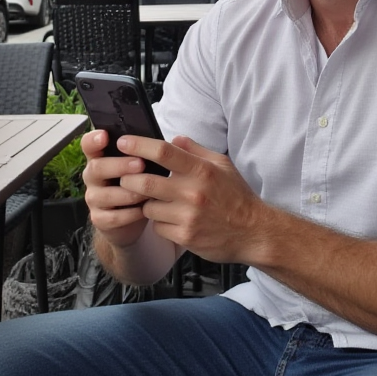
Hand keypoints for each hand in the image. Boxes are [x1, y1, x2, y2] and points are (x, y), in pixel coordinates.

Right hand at [80, 129, 153, 247]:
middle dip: (119, 165)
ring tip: (147, 192)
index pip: (88, 145)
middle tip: (141, 164)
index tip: (105, 135)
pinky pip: (113, 217)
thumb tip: (174, 140)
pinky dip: (130, 214)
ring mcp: (93, 198)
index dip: (93, 139)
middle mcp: (92, 176)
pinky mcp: (99, 219)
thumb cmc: (136, 183)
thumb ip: (146, 152)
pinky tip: (144, 210)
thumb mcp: (138, 166)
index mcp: (99, 157)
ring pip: (105, 195)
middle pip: (97, 168)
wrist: (129, 220)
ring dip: (128, 193)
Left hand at [116, 133, 266, 264]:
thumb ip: (196, 150)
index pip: (163, 152)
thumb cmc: (236, 196)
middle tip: (125, 176)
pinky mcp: (185, 236)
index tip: (123, 142)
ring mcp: (187, 216)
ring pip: (148, 207)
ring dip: (146, 203)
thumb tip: (174, 139)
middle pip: (145, 181)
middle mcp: (193, 192)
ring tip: (157, 200)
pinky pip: (157, 226)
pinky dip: (159, 222)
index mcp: (201, 170)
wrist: (253, 232)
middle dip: (128, 178)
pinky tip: (171, 219)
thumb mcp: (222, 165)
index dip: (138, 145)